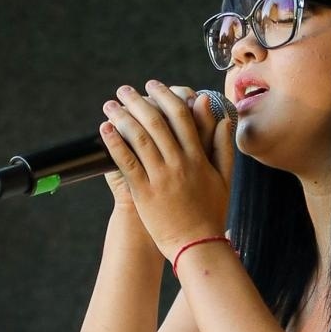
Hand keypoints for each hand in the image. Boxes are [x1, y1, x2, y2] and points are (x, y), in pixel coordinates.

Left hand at [99, 81, 233, 260]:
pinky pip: (127, 162)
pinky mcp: (144, 192)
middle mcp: (179, 164)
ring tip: (110, 104)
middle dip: (139, 101)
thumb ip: (223, 147)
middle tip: (126, 89)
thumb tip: (223, 119)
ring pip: (139, 138)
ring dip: (123, 117)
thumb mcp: (225, 179)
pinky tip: (105, 129)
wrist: (196, 245)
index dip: (166, 96)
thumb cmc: (211, 213)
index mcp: (198, 158)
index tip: (153, 86)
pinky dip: (115, 142)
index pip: (182, 117)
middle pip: (157, 122)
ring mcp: (161, 177)